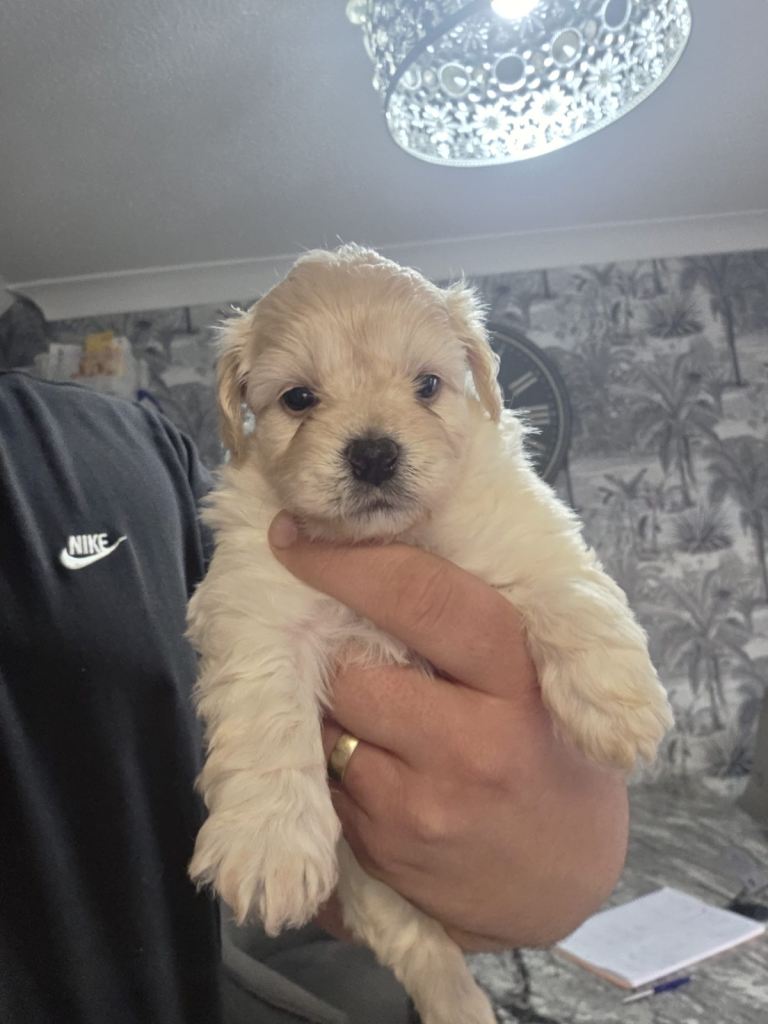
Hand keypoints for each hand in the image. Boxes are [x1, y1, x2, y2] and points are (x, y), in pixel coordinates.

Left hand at [268, 513, 628, 950]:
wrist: (566, 885)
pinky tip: (376, 770)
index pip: (423, 598)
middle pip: (352, 668)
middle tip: (358, 655)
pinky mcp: (385, 851)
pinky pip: (323, 783)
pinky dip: (332, 765)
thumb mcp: (543, 680)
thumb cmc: (551, 755)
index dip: (347, 561)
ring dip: (332, 714)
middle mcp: (471, 743)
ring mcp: (423, 805)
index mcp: (518, 679)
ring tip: (379, 721)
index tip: (294, 538)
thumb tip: (377, 556)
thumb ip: (477, 626)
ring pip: (325, 727)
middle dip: (340, 656)